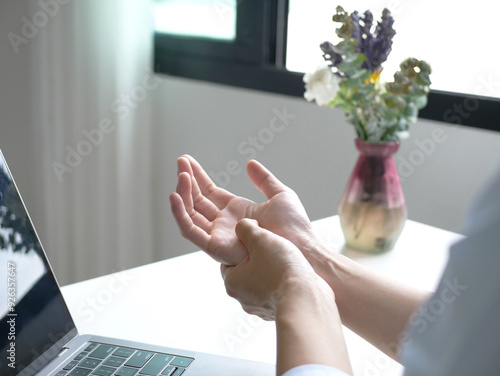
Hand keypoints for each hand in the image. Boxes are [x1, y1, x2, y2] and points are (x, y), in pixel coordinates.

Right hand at [169, 155, 315, 265]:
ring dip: (182, 194)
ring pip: (190, 213)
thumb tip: (250, 163)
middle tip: (179, 162)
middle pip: (197, 200)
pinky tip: (175, 197)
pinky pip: (191, 231)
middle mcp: (224, 223)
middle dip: (187, 181)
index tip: (186, 160)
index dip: (197, 176)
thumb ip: (264, 180)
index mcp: (236, 211)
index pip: (209, 192)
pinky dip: (180, 215)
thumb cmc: (294, 226)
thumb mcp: (280, 194)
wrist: (300, 246)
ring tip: (181, 175)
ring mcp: (218, 235)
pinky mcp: (215, 247)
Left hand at [220, 219, 321, 320]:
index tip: (258, 241)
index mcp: (232, 282)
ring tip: (285, 262)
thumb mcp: (260, 239)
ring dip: (271, 272)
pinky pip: (277, 293)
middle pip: (246, 270)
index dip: (244, 246)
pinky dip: (283, 284)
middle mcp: (243, 298)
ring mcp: (260, 308)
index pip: (228, 259)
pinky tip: (293, 275)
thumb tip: (242, 226)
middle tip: (272, 249)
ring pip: (262, 282)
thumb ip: (246, 229)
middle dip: (258, 259)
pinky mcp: (277, 312)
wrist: (306, 299)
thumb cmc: (281, 270)